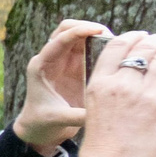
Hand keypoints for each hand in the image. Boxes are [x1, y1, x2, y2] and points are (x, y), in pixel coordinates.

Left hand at [13, 17, 105, 151]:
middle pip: (67, 29)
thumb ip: (78, 116)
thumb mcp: (58, 120)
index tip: (101, 30)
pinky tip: (117, 51)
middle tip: (112, 37)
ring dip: (96, 34)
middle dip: (88, 28)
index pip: (59, 40)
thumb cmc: (42, 123)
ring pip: (78, 36)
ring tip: (118, 42)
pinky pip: (87, 48)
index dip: (79, 31)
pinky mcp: (74, 67)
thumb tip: (102, 115)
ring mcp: (62, 61)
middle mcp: (50, 59)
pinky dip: (100, 45)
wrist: (37, 128)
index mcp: (41, 66)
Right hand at [72, 30, 155, 156]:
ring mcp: (148, 95)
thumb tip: (133, 71)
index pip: (116, 47)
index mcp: (100, 85)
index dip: (132, 36)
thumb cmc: (104, 146)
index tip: (141, 35)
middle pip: (143, 48)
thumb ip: (110, 88)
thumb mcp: (96, 109)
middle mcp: (123, 85)